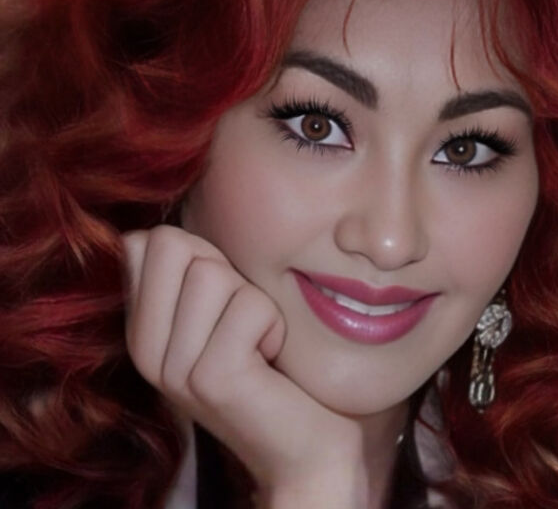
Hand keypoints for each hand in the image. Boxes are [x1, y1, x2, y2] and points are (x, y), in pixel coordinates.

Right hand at [122, 225, 367, 506]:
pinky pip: (250, 306)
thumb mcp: (217, 309)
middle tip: (239, 319)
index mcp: (140, 328)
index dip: (196, 253)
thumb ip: (187, 271)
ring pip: (213, 273)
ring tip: (255, 343)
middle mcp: (143, 349)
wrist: (302, 443)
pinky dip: (274, 324)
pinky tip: (269, 359)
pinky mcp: (212, 379)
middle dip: (223, 270)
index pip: (143, 241)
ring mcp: (173, 368)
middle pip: (174, 246)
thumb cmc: (266, 359)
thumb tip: (161, 230)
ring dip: (253, 300)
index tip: (220, 296)